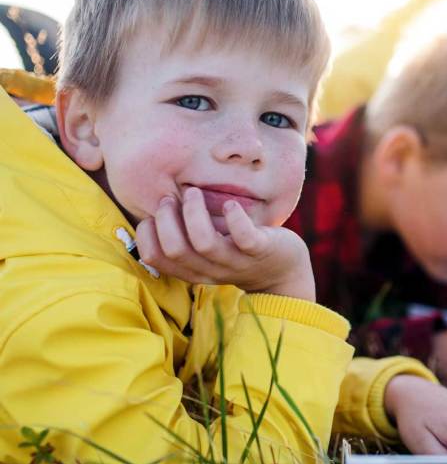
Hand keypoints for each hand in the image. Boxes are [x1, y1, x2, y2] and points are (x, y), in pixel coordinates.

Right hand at [135, 187, 314, 300]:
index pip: (154, 258)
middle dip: (166, 219)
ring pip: (205, 243)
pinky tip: (230, 205)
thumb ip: (185, 236)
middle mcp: (211, 269)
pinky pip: (244, 238)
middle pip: (175, 250)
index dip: (146, 234)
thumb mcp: (208, 249)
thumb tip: (155, 204)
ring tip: (194, 192)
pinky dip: (234, 219)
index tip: (153, 214)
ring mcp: (236, 261)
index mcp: (192, 269)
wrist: (283, 271)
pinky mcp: (261, 251)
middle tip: (172, 198)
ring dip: (194, 214)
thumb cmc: (238, 250)